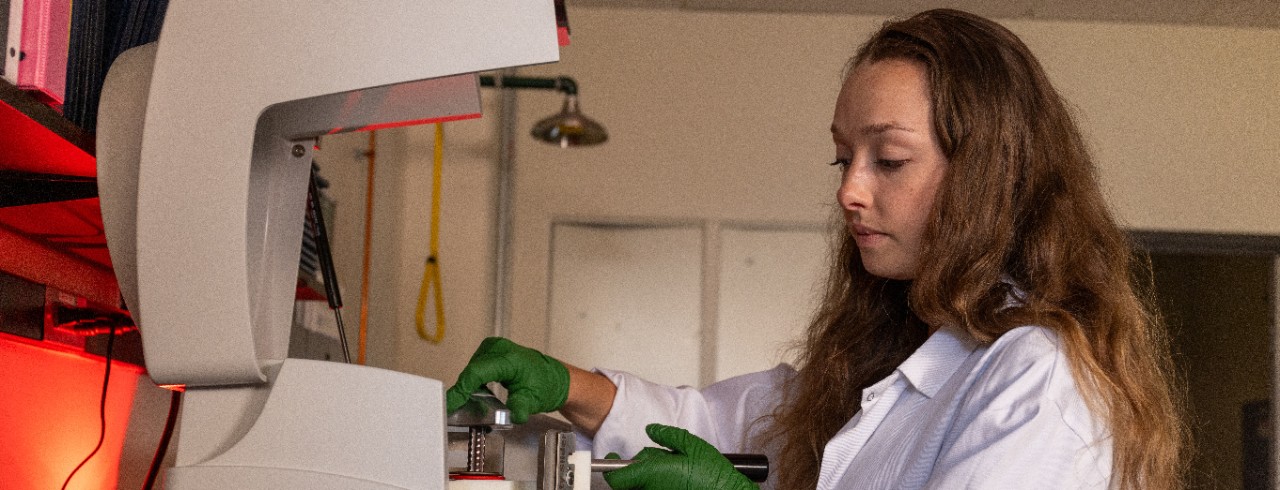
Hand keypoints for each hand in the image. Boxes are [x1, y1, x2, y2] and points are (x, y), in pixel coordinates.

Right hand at [445, 337, 569, 423]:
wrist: (554, 378)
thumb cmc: (546, 385)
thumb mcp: (533, 400)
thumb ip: (520, 408)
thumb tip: (511, 416)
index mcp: (509, 358)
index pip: (476, 372)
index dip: (461, 389)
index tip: (450, 403)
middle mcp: (500, 348)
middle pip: (471, 371)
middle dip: (464, 391)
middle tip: (460, 409)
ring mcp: (494, 347)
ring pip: (471, 369)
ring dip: (469, 385)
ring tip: (472, 401)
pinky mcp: (491, 350)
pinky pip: (476, 366)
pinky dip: (474, 379)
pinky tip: (478, 391)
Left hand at [603, 424, 757, 489]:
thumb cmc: (713, 474)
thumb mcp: (692, 445)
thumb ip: (668, 436)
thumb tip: (651, 430)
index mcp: (653, 473)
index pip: (616, 478)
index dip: (610, 468)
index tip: (612, 458)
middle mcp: (651, 489)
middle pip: (628, 481)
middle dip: (636, 467)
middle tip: (656, 458)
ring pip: (640, 486)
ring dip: (647, 476)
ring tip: (670, 469)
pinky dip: (657, 482)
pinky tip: (676, 478)